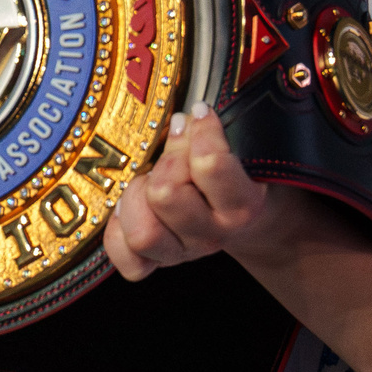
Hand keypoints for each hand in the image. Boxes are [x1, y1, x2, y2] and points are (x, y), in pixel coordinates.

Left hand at [103, 100, 300, 279]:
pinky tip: (128, 208)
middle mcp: (213, 235)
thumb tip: (190, 109)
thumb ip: (218, 130)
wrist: (251, 221)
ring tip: (148, 177)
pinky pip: (128, 261)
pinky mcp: (157, 262)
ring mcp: (182, 252)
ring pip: (143, 233)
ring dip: (138, 197)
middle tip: (172, 145)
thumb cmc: (240, 173)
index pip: (210, 166)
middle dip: (165, 161)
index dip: (199, 132)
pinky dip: (119, 234)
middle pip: (165, 195)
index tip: (198, 112)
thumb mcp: (245, 149)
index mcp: (243, 205)